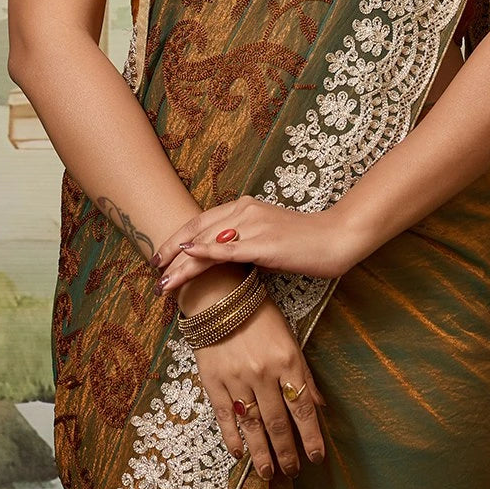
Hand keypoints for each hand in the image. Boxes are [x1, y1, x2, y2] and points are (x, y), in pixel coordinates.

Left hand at [153, 196, 354, 295]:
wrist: (335, 237)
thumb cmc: (303, 241)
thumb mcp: (266, 237)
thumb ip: (243, 243)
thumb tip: (222, 260)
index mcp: (244, 206)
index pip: (200, 221)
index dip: (176, 238)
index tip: (161, 256)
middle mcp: (245, 211)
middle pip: (197, 231)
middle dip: (171, 252)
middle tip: (154, 271)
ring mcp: (254, 226)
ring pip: (207, 244)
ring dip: (181, 265)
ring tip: (164, 282)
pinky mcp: (264, 244)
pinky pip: (229, 250)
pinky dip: (205, 254)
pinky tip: (187, 260)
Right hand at [192, 292, 326, 479]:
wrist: (219, 296)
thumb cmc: (259, 314)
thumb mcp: (290, 337)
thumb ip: (304, 373)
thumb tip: (319, 405)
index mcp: (287, 360)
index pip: (303, 408)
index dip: (310, 436)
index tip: (316, 457)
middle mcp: (264, 373)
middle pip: (278, 423)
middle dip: (287, 452)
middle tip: (292, 471)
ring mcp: (237, 379)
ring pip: (253, 425)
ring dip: (261, 453)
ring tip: (268, 474)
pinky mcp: (214, 381)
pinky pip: (225, 416)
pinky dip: (232, 437)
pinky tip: (238, 454)